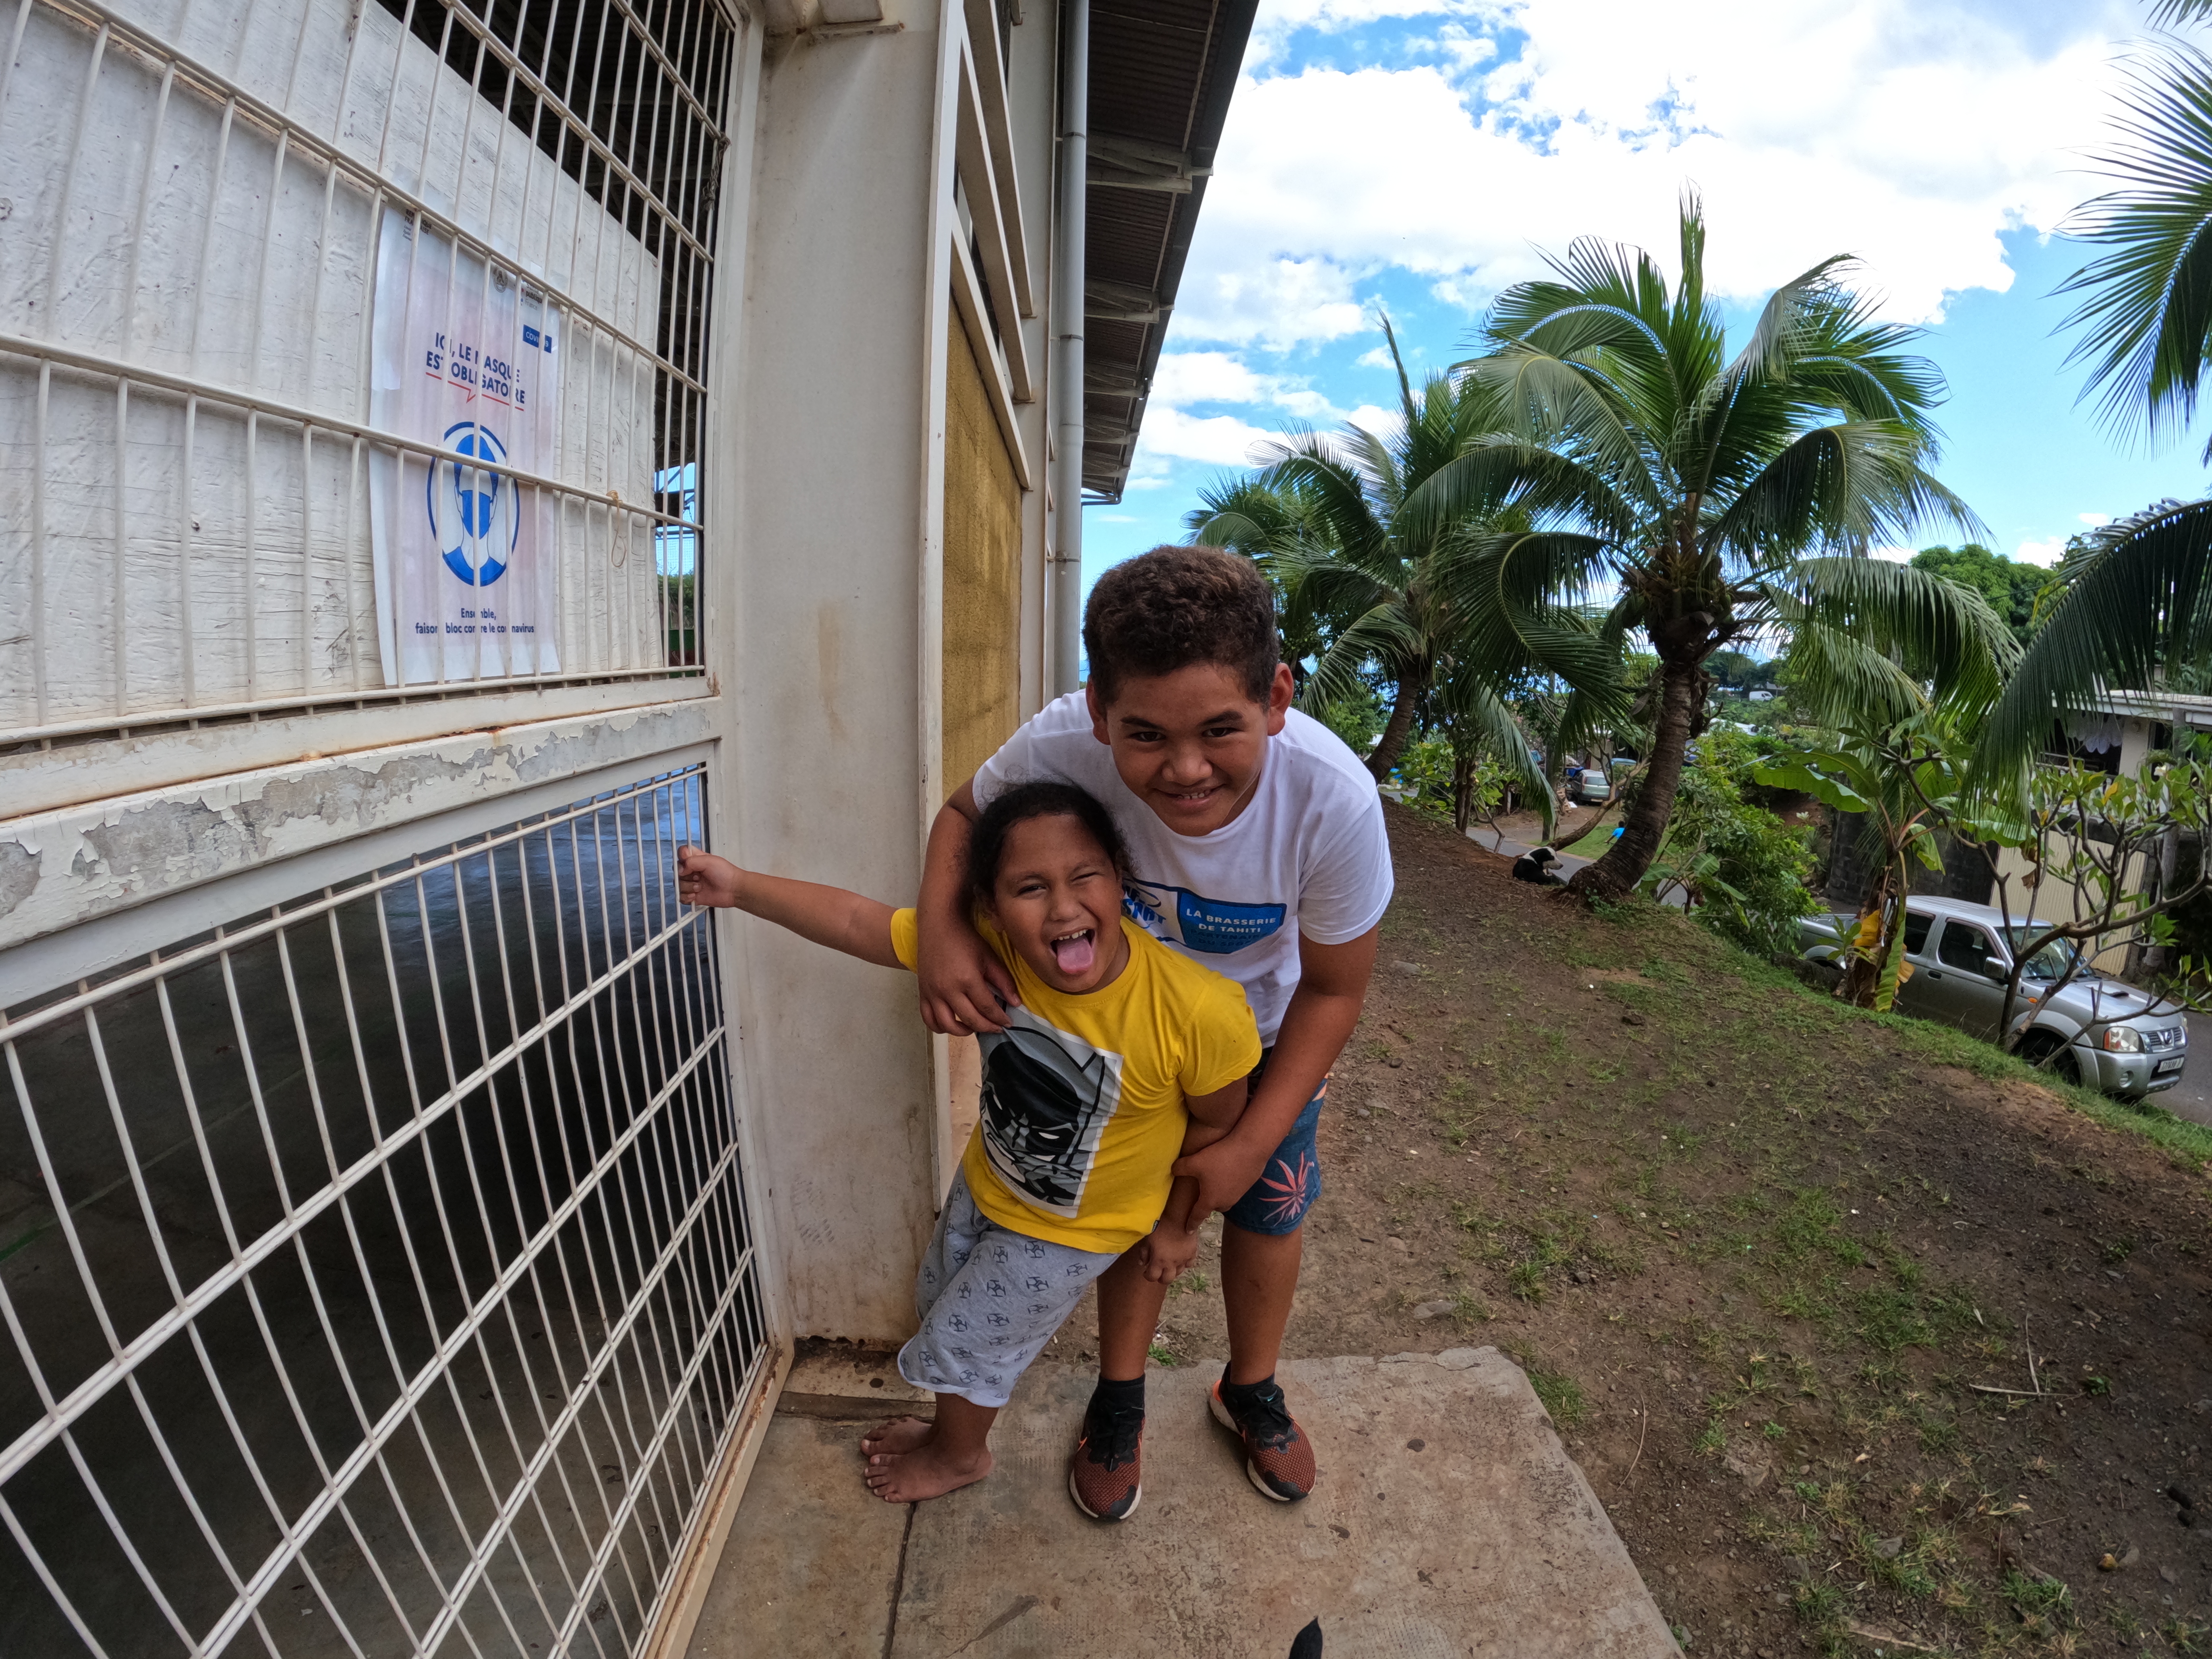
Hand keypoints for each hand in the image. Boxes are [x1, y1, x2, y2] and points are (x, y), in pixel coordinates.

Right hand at [677, 846, 741, 907]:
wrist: (733, 890)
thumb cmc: (726, 873)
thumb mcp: (709, 860)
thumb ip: (691, 861)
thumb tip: (681, 869)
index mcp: (697, 859)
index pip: (681, 854)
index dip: (682, 859)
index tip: (688, 863)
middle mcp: (693, 871)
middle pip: (677, 871)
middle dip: (686, 876)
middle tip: (697, 876)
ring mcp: (692, 884)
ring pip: (678, 885)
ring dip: (688, 887)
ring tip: (700, 887)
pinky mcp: (693, 896)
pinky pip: (681, 897)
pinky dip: (687, 897)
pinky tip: (696, 895)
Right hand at [916, 919, 1018, 1034]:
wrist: (937, 925)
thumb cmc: (965, 938)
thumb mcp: (989, 957)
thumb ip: (1003, 981)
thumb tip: (1016, 1003)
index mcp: (967, 980)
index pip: (987, 1008)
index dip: (999, 1019)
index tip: (1008, 1023)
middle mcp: (948, 990)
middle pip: (970, 1019)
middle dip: (987, 1027)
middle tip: (996, 1028)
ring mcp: (933, 993)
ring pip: (946, 1025)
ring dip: (962, 1032)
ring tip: (974, 1028)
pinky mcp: (922, 993)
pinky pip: (928, 1019)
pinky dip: (939, 1027)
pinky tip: (952, 1024)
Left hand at [1139, 1224, 1198, 1283]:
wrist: (1179, 1216)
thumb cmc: (1160, 1226)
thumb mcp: (1148, 1239)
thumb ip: (1144, 1253)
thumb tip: (1142, 1263)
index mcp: (1159, 1260)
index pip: (1152, 1277)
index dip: (1148, 1276)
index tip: (1146, 1271)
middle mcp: (1172, 1263)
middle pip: (1167, 1280)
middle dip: (1161, 1277)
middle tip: (1158, 1270)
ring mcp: (1183, 1259)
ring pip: (1179, 1273)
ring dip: (1172, 1270)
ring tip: (1169, 1263)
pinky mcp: (1192, 1253)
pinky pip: (1189, 1264)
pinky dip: (1184, 1263)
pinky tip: (1181, 1258)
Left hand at [1170, 1133, 1272, 1223]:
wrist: (1251, 1149)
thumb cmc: (1220, 1158)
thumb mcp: (1195, 1161)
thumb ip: (1180, 1168)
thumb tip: (1173, 1170)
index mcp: (1211, 1200)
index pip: (1198, 1215)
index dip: (1191, 1223)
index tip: (1187, 1231)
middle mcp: (1226, 1201)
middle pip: (1214, 1207)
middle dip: (1207, 1205)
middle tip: (1202, 1198)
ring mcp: (1239, 1194)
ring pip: (1226, 1199)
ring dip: (1220, 1195)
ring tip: (1214, 1184)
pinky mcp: (1248, 1184)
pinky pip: (1235, 1189)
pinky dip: (1230, 1185)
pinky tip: (1228, 1172)